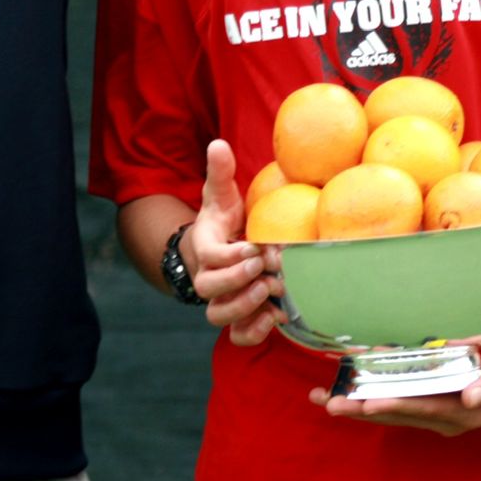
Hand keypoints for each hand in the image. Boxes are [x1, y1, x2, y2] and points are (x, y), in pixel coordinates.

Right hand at [186, 140, 283, 345]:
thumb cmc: (223, 221)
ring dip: (245, 307)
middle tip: (265, 267)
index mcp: (204, 246)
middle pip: (209, 291)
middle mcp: (208, 276)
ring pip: (219, 316)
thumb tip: (218, 144)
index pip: (209, 256)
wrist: (219, 250)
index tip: (254, 247)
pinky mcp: (237, 317)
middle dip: (238, 281)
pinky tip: (276, 317)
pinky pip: (238, 336)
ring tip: (271, 291)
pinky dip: (254, 332)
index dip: (230, 257)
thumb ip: (219, 172)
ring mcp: (221, 299)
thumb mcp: (221, 195)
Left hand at [308, 340, 480, 435]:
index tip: (363, 402)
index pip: (418, 409)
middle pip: (395, 413)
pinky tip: (350, 383)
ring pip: (390, 409)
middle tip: (324, 402)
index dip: (391, 405)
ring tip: (322, 398)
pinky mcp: (432, 401)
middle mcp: (443, 416)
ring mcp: (435, 411)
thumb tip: (471, 398)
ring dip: (356, 404)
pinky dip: (372, 391)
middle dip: (359, 408)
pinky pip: (397, 398)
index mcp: (461, 413)